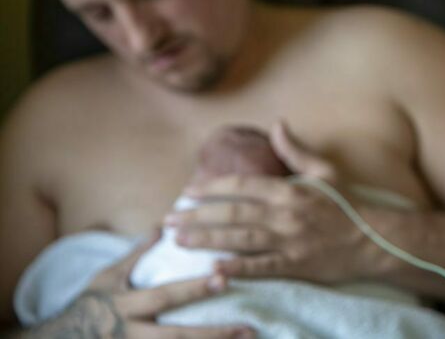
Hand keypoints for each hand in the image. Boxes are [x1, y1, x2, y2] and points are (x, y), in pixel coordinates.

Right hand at [26, 232, 252, 337]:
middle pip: (177, 337)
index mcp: (127, 306)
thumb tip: (162, 225)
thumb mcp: (108, 277)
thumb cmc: (90, 304)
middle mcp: (133, 333)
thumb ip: (137, 254)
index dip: (194, 289)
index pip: (166, 296)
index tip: (224, 278)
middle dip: (212, 334)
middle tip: (247, 328)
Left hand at [168, 122, 372, 281]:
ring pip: (239, 239)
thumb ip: (296, 150)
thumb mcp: (325, 171)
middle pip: (231, 213)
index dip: (211, 188)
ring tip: (179, 241)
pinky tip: (214, 269)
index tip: (188, 192)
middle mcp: (285, 215)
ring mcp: (289, 242)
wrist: (374, 240)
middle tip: (168, 221)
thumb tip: (278, 123)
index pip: (241, 186)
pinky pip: (261, 267)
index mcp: (289, 190)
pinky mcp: (295, 265)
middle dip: (195, 217)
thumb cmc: (347, 205)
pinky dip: (237, 268)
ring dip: (206, 240)